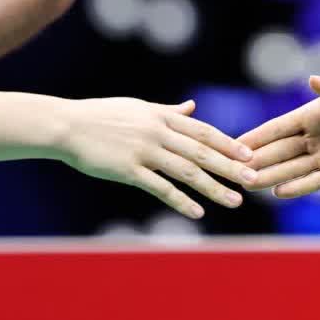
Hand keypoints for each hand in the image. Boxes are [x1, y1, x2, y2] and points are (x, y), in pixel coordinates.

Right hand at [57, 98, 256, 218]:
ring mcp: (143, 151)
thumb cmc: (102, 115)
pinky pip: (159, 187)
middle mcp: (157, 131)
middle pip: (201, 151)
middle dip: (230, 167)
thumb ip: (168, 110)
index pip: (203, 131)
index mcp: (161, 116)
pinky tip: (197, 212)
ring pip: (186, 170)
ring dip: (212, 187)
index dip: (228, 144)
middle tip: (253, 180)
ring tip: (233, 200)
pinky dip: (180, 200)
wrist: (67, 125)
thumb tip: (192, 107)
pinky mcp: (127, 169)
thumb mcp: (139, 107)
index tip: (250, 155)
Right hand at [237, 76, 319, 197]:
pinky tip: (279, 192)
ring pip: (292, 168)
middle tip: (231, 170)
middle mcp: (316, 137)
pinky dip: (297, 187)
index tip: (234, 143)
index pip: (279, 127)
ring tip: (248, 185)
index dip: (258, 135)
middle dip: (257, 160)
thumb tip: (312, 80)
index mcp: (315, 114)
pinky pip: (314, 182)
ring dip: (271, 176)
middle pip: (280, 150)